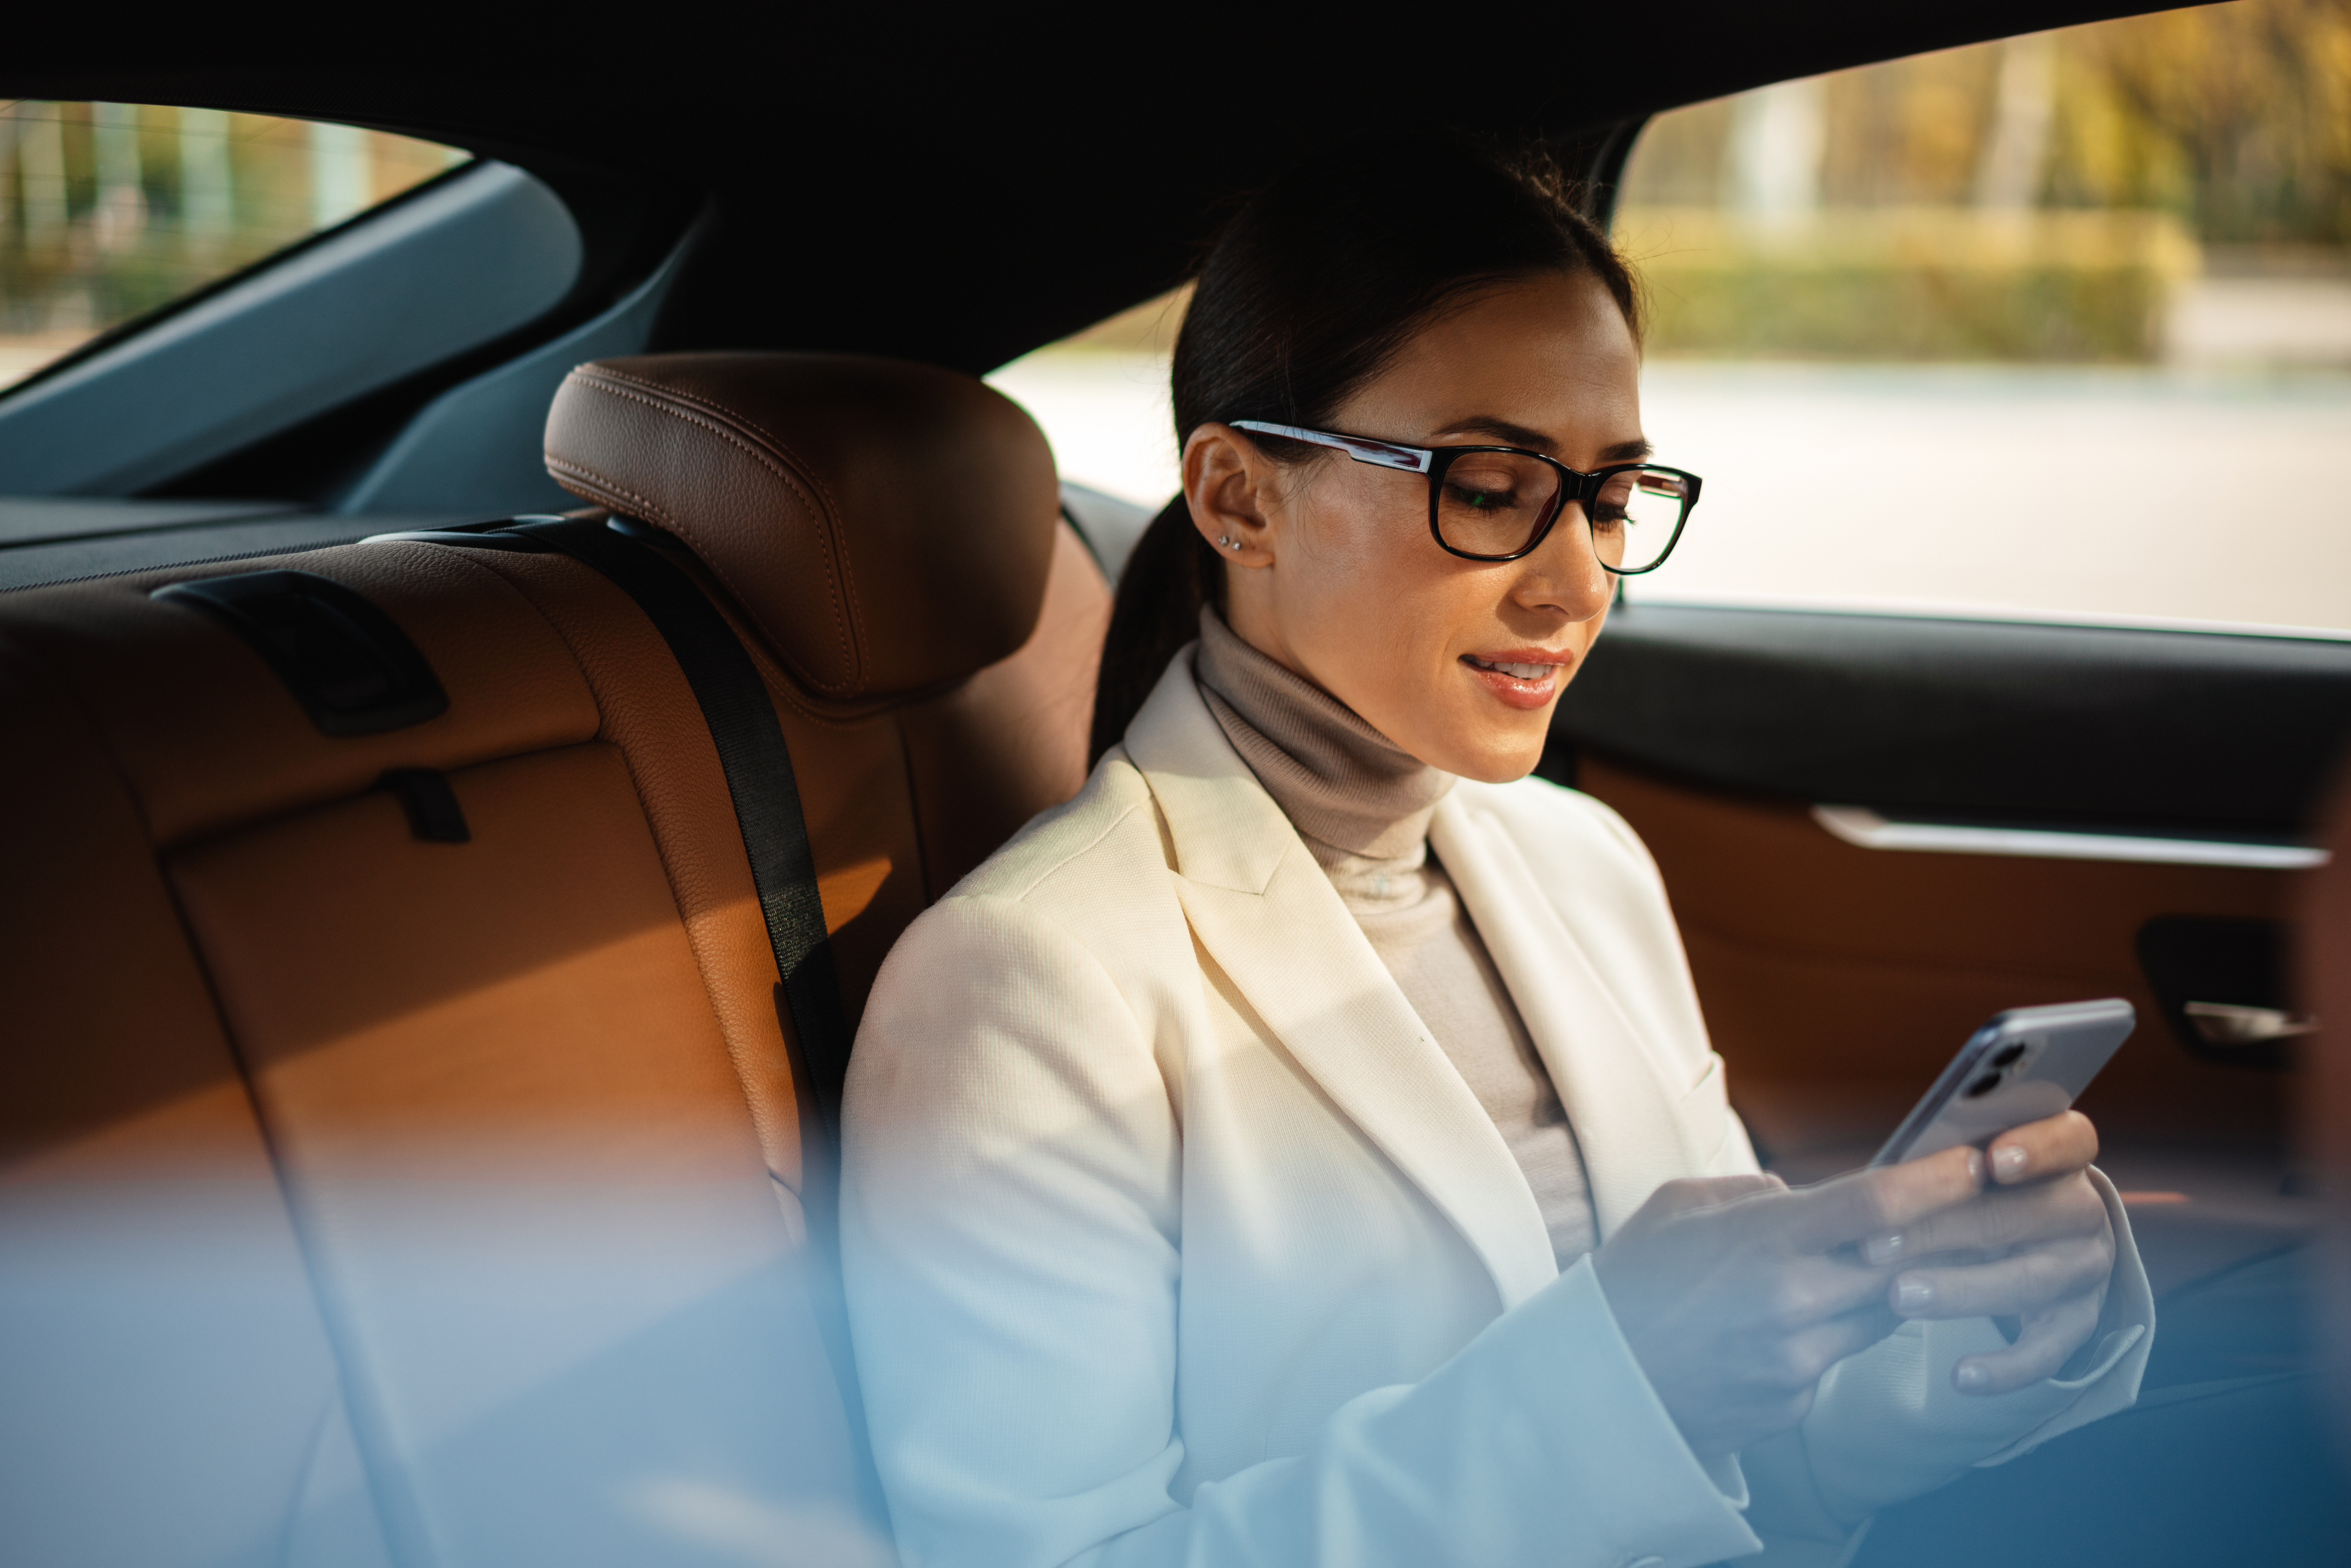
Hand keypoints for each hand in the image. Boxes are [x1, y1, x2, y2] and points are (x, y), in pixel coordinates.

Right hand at [1591, 1145, 1986, 1457]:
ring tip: (1827, 1271)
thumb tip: (1803, 1196)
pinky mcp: (1794, 1404)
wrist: (1592, 1385)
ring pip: (1879, 1315)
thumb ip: (1750, 1193)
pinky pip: (1834, 1359)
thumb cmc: (1629, 1285)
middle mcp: (1793, 1303)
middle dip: (1930, 1239)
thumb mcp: (1677, 1207)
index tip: (1976, 1164)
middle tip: (1948, 1215)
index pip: (1879, 1205)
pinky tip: (1769, 1331)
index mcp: (1763, 1242)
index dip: (1938, 1182)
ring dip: (1873, 1289)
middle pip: (1904, 1265)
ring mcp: (1798, 1361)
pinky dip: (1821, 1336)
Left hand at [1858, 1110, 2115, 1395]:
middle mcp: (2083, 1208)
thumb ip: (1942, 1162)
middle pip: (2030, 1214)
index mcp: (2061, 1155)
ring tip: (1899, 1297)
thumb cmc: (1971, 1191)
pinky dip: (2006, 1367)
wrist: (2019, 1240)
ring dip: (1962, 1291)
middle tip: (1875, 1245)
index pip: (2070, 1139)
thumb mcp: (1962, 1168)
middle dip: (1947, 1228)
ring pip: (2032, 1280)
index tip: (1990, 1161)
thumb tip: (1883, 1176)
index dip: (2036, 1148)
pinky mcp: (2077, 1320)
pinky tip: (1961, 1376)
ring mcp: (2085, 1266)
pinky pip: (2048, 1349)